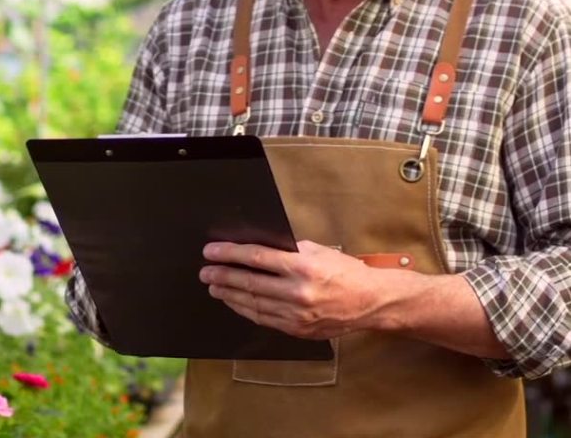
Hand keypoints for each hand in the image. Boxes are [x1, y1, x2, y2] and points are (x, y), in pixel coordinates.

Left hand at [199, 240, 382, 338]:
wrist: (370, 301)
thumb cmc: (344, 271)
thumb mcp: (317, 250)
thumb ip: (287, 250)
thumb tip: (256, 248)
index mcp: (302, 266)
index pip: (256, 258)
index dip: (230, 254)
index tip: (212, 251)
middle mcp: (297, 292)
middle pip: (250, 282)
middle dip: (223, 275)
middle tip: (205, 270)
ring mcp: (297, 314)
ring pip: (253, 303)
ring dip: (229, 294)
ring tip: (214, 286)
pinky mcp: (297, 329)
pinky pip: (264, 319)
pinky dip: (245, 310)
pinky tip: (233, 302)